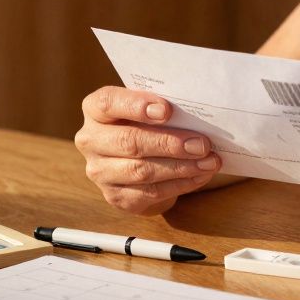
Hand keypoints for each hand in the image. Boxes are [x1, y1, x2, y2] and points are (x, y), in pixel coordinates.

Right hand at [75, 86, 221, 214]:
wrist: (138, 158)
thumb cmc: (147, 123)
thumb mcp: (149, 108)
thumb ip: (162, 107)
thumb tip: (196, 115)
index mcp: (95, 109)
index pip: (108, 103)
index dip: (136, 106)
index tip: (167, 110)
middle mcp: (90, 140)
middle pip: (129, 142)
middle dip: (170, 144)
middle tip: (202, 144)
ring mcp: (100, 172)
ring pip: (141, 171)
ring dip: (181, 167)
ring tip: (209, 161)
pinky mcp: (115, 196)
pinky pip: (150, 192)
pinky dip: (180, 184)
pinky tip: (200, 176)